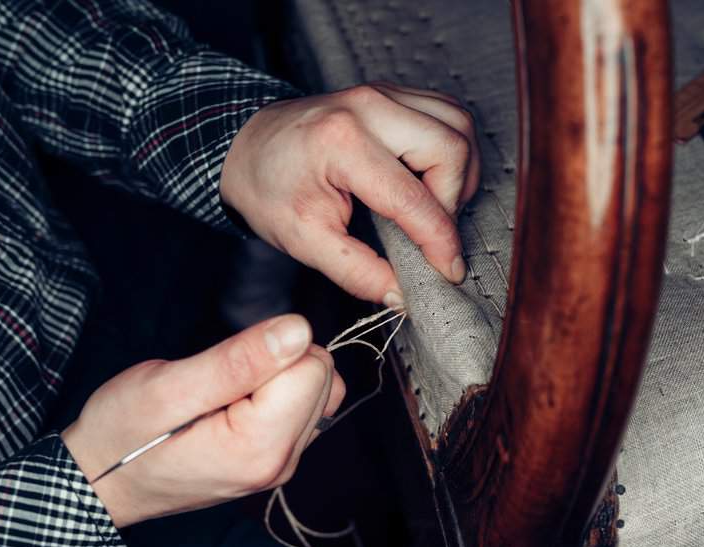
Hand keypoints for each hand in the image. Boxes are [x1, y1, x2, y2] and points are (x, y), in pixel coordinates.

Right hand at [61, 314, 344, 527]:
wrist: (101, 480)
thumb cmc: (123, 432)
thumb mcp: (169, 387)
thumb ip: (239, 359)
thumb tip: (300, 330)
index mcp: (260, 448)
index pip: (312, 367)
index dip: (268, 350)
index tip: (223, 368)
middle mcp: (282, 462)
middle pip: (320, 378)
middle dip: (275, 363)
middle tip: (219, 381)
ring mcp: (283, 463)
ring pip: (317, 390)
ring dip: (277, 377)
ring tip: (224, 391)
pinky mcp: (278, 457)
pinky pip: (304, 407)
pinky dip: (277, 393)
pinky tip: (237, 400)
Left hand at [219, 82, 480, 305]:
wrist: (244, 147)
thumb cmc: (268, 189)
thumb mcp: (303, 241)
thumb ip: (357, 272)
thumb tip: (403, 296)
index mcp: (341, 143)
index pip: (413, 197)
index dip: (440, 241)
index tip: (449, 271)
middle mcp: (369, 107)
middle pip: (451, 148)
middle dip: (453, 200)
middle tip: (433, 233)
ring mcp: (383, 94)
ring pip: (457, 124)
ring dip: (459, 171)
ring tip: (435, 206)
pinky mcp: (392, 94)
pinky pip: (445, 115)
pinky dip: (450, 150)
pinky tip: (431, 179)